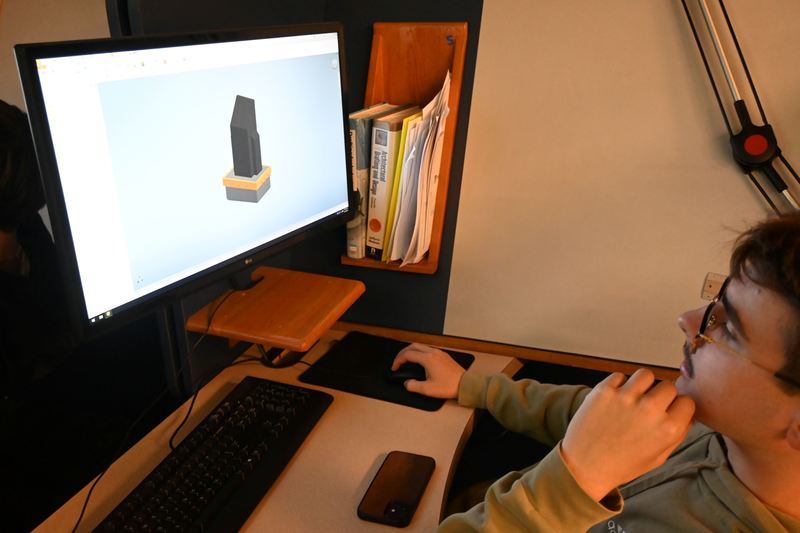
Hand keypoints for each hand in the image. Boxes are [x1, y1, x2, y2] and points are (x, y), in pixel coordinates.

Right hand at [391, 343, 465, 398]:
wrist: (465, 384)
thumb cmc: (449, 386)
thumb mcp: (428, 390)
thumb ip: (413, 386)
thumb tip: (407, 383)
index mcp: (428, 359)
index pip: (407, 355)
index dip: (398, 361)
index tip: (395, 367)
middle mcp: (433, 353)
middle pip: (413, 346)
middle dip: (402, 353)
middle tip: (398, 361)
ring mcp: (439, 353)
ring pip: (421, 346)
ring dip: (411, 351)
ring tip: (406, 360)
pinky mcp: (444, 356)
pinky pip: (428, 349)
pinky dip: (419, 352)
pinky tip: (419, 361)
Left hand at [561, 369, 694, 501]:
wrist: (585, 465)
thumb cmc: (621, 464)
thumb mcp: (658, 457)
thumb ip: (677, 434)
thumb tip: (687, 415)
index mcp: (668, 428)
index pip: (687, 401)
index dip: (678, 406)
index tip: (670, 410)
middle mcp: (650, 409)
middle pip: (668, 385)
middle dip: (662, 395)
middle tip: (649, 405)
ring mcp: (626, 397)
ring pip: (646, 374)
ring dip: (642, 385)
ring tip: (633, 398)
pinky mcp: (604, 390)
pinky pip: (620, 376)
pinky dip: (618, 385)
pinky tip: (614, 400)